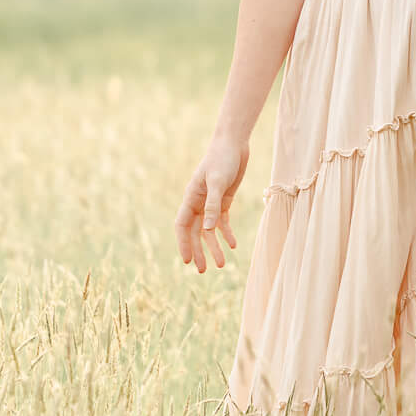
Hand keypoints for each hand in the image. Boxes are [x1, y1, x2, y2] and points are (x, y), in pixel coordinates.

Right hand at [174, 134, 249, 272]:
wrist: (234, 144)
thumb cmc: (222, 159)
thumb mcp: (217, 182)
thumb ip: (212, 205)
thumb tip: (207, 230)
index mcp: (191, 197)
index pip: (182, 225)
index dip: (183, 243)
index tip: (187, 260)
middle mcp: (198, 202)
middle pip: (195, 232)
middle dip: (198, 251)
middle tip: (202, 271)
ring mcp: (211, 202)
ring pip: (210, 230)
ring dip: (214, 246)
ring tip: (222, 264)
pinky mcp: (223, 200)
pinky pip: (222, 221)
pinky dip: (227, 233)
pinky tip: (233, 245)